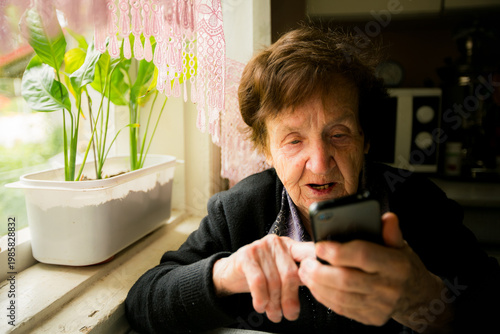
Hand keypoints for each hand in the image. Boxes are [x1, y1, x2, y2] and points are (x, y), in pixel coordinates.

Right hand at [212, 235, 314, 322]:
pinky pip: (258, 281)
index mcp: (290, 246)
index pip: (309, 253)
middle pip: (291, 274)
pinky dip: (261, 298)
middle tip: (290, 315)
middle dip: (290, 299)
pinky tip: (261, 306)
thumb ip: (299, 276)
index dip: (318, 267)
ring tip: (274, 315)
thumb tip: (319, 287)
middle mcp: (277, 243)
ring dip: (274, 304)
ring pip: (274, 281)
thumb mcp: (281, 272)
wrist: (230, 273)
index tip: (324, 284)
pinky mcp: (246, 255)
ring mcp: (260, 247)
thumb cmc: (260, 274)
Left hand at [298, 212, 451, 330]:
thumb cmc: (402, 264)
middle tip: (306, 262)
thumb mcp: (400, 245)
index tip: (319, 246)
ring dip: (317, 285)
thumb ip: (389, 232)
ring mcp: (380, 306)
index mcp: (396, 264)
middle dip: (319, 271)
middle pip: (346, 280)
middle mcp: (389, 287)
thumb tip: (386, 217)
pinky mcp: (371, 318)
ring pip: (341, 297)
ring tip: (305, 272)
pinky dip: (324, 297)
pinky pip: (342, 309)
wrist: (416, 295)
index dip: (338, 251)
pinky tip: (316, 286)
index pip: (363, 255)